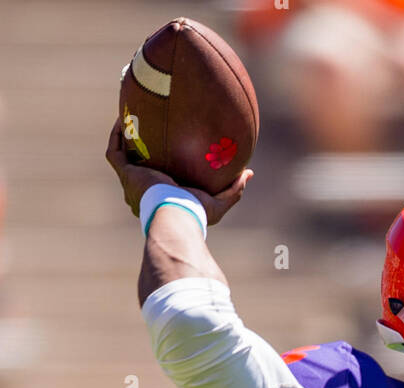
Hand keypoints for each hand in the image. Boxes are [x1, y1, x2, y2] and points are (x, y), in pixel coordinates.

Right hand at [105, 118, 252, 224]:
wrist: (175, 215)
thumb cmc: (195, 214)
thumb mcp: (219, 203)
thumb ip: (233, 189)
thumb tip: (249, 173)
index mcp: (161, 198)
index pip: (160, 181)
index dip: (162, 165)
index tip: (171, 147)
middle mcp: (142, 192)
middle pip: (139, 167)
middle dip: (140, 149)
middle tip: (148, 127)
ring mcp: (132, 183)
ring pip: (124, 157)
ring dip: (125, 138)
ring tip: (130, 116)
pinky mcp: (126, 175)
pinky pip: (114, 152)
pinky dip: (116, 136)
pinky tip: (122, 117)